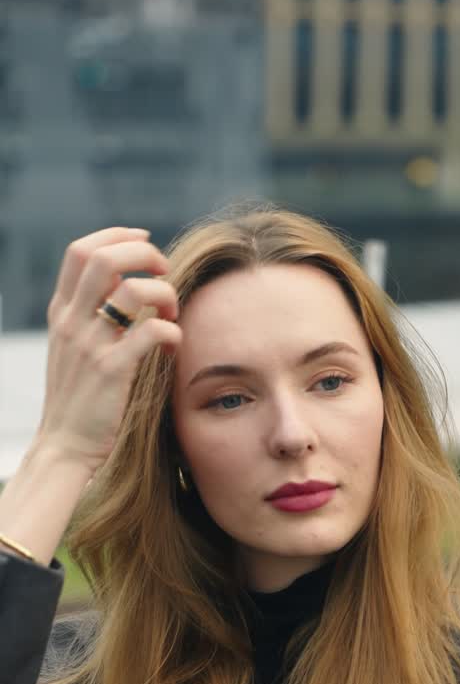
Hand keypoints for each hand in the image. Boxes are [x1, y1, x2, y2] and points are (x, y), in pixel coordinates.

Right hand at [37, 226, 181, 474]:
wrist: (64, 447)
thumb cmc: (79, 400)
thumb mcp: (73, 349)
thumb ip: (91, 317)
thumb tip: (126, 288)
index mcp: (62, 313)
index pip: (81, 251)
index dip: (117, 237)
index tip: (145, 242)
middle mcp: (71, 323)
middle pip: (103, 258)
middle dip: (144, 255)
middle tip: (165, 273)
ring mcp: (89, 346)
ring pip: (131, 291)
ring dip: (163, 294)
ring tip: (172, 314)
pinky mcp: (111, 372)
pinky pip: (150, 332)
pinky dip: (171, 332)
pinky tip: (173, 347)